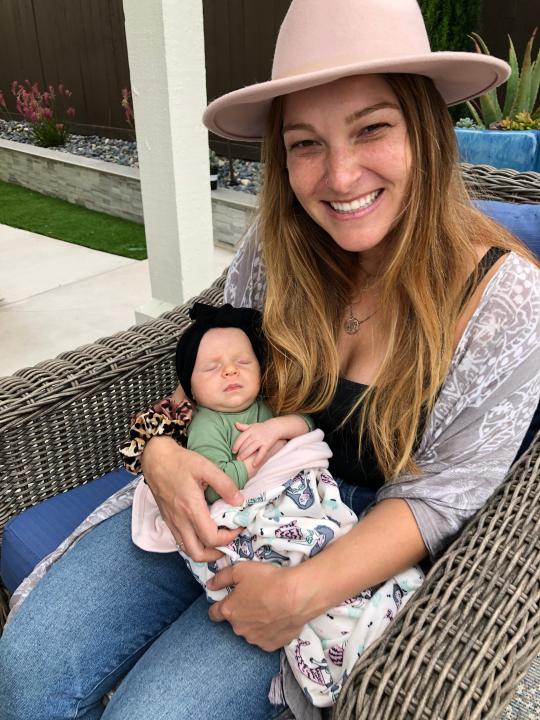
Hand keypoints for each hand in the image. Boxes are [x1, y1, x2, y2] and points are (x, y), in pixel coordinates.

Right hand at [141, 436, 243, 561]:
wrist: (155, 459)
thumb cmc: (181, 461)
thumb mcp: (206, 467)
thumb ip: (224, 484)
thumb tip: (240, 501)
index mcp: (191, 509)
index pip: (211, 538)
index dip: (229, 538)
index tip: (238, 526)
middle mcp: (180, 521)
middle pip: (198, 554)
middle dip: (217, 553)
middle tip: (229, 540)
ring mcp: (172, 522)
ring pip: (188, 551)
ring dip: (205, 551)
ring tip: (218, 539)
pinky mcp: (168, 520)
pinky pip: (181, 541)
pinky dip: (194, 544)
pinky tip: (204, 531)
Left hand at [207, 563, 307, 650]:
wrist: (297, 596)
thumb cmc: (268, 580)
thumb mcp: (241, 570)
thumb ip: (222, 577)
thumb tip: (210, 585)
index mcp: (229, 611)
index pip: (214, 613)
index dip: (218, 605)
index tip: (227, 599)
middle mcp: (239, 629)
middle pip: (234, 621)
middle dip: (241, 612)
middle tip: (255, 598)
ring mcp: (255, 639)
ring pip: (250, 631)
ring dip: (255, 622)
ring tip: (269, 608)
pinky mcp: (271, 646)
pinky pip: (265, 638)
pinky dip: (269, 630)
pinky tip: (278, 619)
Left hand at [233, 421, 281, 467]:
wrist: (276, 426)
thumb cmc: (262, 427)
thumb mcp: (253, 425)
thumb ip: (243, 426)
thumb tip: (235, 424)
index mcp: (250, 430)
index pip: (241, 438)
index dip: (236, 445)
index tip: (233, 451)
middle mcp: (255, 435)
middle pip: (245, 444)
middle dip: (240, 452)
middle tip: (236, 458)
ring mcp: (261, 440)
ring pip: (251, 448)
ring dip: (245, 455)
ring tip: (240, 460)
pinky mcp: (267, 444)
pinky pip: (262, 453)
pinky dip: (258, 459)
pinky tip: (254, 465)